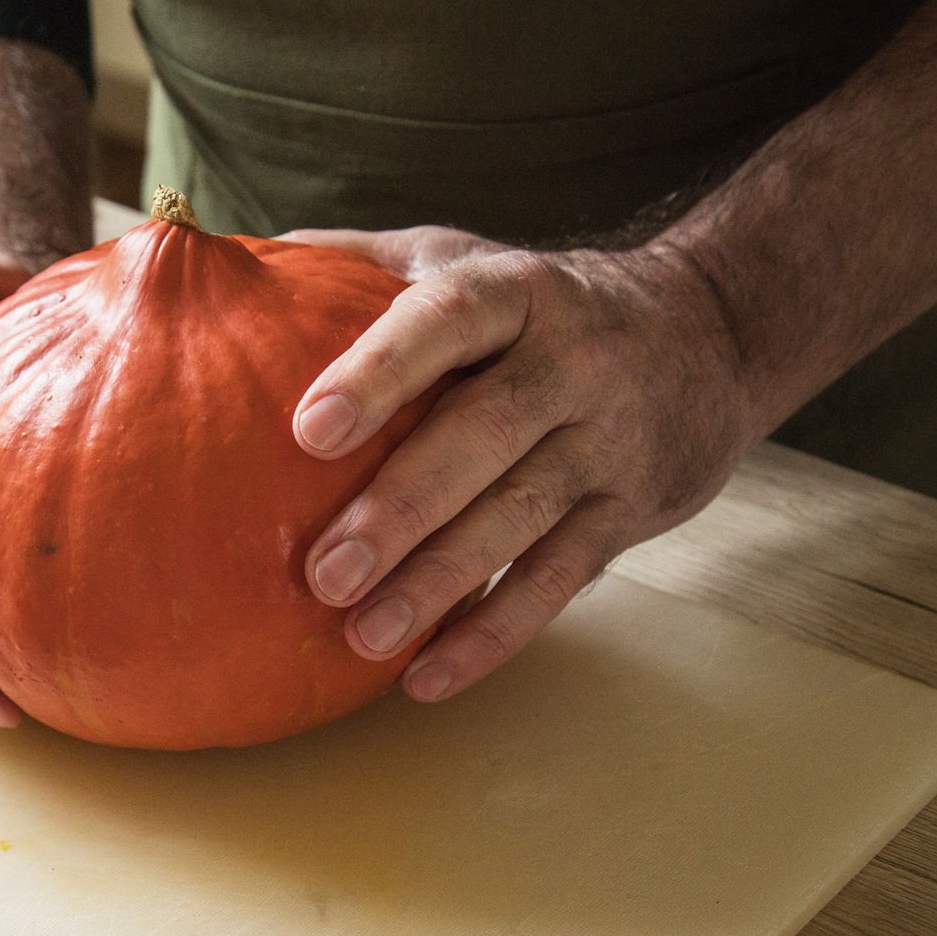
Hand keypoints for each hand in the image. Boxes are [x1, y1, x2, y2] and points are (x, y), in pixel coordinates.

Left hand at [287, 225, 756, 701]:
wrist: (712, 332)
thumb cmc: (538, 304)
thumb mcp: (463, 258)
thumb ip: (356, 264)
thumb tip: (224, 270)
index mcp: (517, 292)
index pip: (449, 320)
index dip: (381, 370)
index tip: (309, 428)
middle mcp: (573, 362)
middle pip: (487, 434)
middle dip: (403, 508)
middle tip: (323, 572)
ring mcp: (609, 441)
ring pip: (523, 517)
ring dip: (441, 584)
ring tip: (362, 635)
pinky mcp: (630, 510)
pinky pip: (559, 579)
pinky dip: (494, 633)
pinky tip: (425, 677)